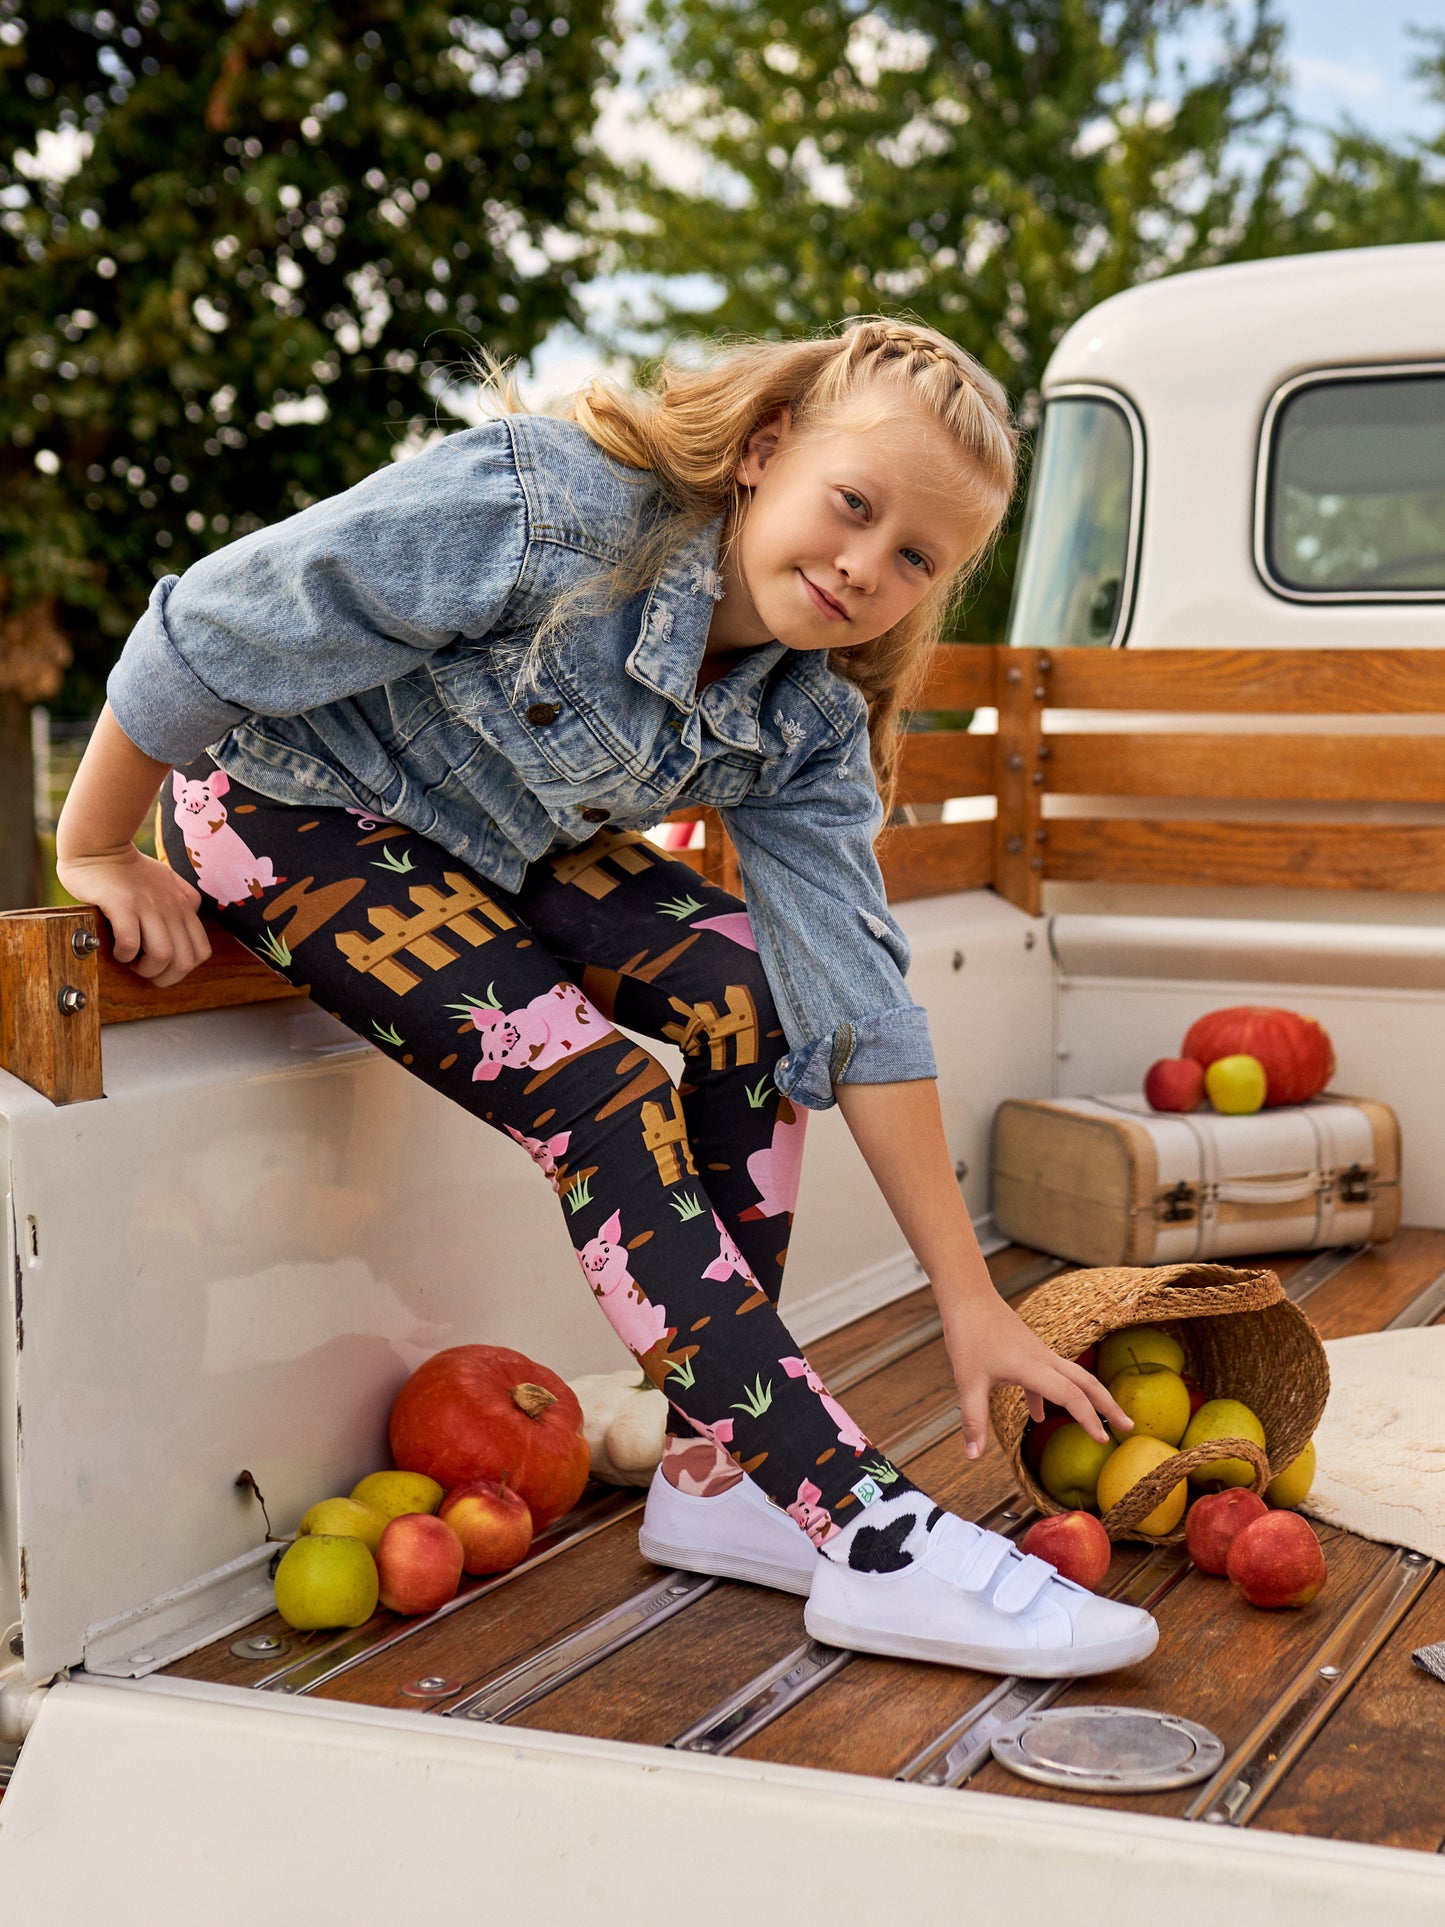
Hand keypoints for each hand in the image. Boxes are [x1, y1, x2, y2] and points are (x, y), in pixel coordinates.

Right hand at [55, 845, 211, 988]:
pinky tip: (115, 949)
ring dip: (146, 969)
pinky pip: (131, 942)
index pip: (201, 952)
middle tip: (145, 970)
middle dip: (165, 977)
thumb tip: (193, 912)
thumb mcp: (167, 878)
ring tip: (131, 961)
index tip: (161, 965)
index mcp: (183, 906)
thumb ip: (184, 895)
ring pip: (163, 956)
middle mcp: (170, 907)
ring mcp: (147, 905)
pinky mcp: (122, 904)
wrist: (99, 846)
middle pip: (185, 960)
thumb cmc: (129, 867)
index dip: (183, 969)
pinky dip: (124, 955)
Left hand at [941, 1289, 1132, 1460]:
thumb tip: (972, 1457)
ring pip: (1074, 1377)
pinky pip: (1049, 1375)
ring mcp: (1039, 1353)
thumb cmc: (968, 1334)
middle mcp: (1044, 1359)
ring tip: (1099, 1422)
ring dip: (1089, 1398)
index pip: (1071, 1396)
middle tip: (1129, 1427)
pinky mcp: (1029, 1351)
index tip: (1104, 1442)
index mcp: (1034, 1367)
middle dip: (1109, 1405)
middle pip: (1087, 1382)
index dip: (1088, 1419)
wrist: (968, 1295)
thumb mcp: (968, 1382)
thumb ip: (974, 1420)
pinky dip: (1050, 1396)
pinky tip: (1038, 1415)